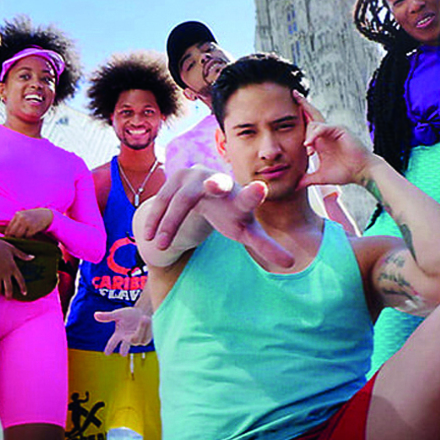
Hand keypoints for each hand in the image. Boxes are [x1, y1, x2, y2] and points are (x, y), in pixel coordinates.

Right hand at [0, 236, 30, 297]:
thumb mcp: (13, 249)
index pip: (20, 280)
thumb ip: (23, 255)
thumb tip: (33, 257)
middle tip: (8, 299)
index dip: (23, 288)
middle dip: (8, 296)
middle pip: (8, 289)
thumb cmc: (1, 245)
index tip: (25, 293)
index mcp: (13, 267)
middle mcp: (5, 272)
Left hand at [4, 207, 53, 237]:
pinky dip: (28, 237)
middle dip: (14, 237)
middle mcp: (21, 218)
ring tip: (24, 236)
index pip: (9, 228)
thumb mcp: (23, 216)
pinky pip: (27, 236)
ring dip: (21, 237)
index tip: (9, 238)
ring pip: (19, 236)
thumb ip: (16, 223)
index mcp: (17, 214)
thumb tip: (7, 234)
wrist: (45, 214)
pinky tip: (31, 234)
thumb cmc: (32, 217)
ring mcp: (27, 223)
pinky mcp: (33, 227)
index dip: (8, 235)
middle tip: (16, 240)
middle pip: (13, 233)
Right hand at [95, 307, 152, 355]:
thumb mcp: (118, 314)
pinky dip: (147, 328)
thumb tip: (95, 315)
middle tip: (122, 353)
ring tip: (145, 317)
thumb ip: (107, 316)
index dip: (109, 347)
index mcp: (119, 334)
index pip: (112, 343)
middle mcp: (127, 339)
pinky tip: (148, 319)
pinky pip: (146, 336)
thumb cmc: (129, 314)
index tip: (106, 353)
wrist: (143, 312)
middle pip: (126, 345)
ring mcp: (137, 340)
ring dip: (142, 328)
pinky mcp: (146, 339)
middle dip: (125, 348)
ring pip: (137, 338)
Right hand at [138, 168, 293, 267]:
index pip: (248, 197)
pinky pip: (163, 200)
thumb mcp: (244, 230)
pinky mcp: (175, 178)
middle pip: (216, 185)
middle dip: (215, 185)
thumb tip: (292, 262)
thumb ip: (265, 245)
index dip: (253, 195)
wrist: (204, 194)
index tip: (261, 189)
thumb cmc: (229, 214)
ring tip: (161, 245)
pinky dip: (155, 219)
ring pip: (181, 201)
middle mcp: (218, 182)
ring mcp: (195, 177)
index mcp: (239, 197)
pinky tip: (148, 237)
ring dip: (170, 223)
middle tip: (213, 187)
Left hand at [293, 92, 373, 186]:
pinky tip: (309, 145)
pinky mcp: (340, 130)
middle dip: (302, 104)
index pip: (309, 123)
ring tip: (308, 151)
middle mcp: (327, 132)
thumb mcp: (321, 176)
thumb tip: (294, 186)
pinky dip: (315, 135)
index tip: (291, 105)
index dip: (301, 114)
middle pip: (312, 115)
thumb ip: (307, 179)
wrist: (361, 173)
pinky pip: (323, 128)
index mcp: (321, 140)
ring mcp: (333, 130)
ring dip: (307, 136)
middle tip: (293, 94)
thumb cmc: (345, 172)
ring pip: (314, 124)